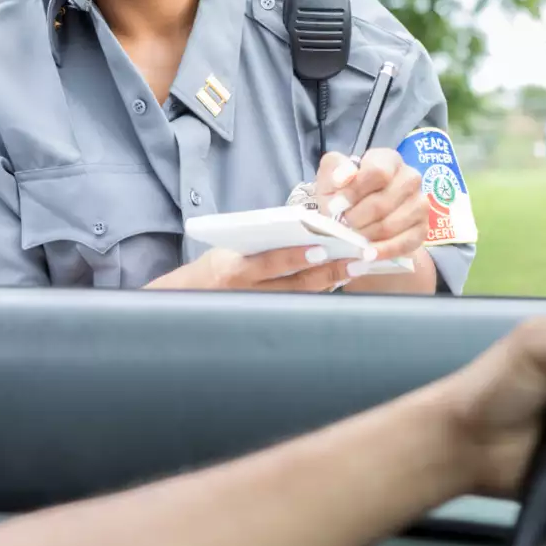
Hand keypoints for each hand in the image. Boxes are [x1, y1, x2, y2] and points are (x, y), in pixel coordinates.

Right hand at [145, 246, 361, 291]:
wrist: (190, 299)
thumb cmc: (217, 266)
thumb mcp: (231, 249)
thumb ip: (262, 242)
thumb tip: (301, 226)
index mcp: (234, 268)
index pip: (268, 262)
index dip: (295, 257)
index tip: (322, 248)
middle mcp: (246, 292)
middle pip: (294, 285)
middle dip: (327, 273)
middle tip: (355, 261)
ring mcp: (258, 309)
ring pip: (301, 298)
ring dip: (330, 283)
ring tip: (353, 269)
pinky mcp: (267, 319)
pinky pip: (299, 305)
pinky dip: (319, 292)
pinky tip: (337, 281)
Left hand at [316, 150, 428, 261]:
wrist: (361, 220)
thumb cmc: (346, 196)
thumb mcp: (332, 178)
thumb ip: (334, 169)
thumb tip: (343, 177)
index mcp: (389, 160)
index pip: (378, 172)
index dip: (354, 191)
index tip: (336, 206)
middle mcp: (410, 178)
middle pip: (383, 202)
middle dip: (357, 219)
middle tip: (343, 226)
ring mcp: (420, 204)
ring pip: (391, 225)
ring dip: (366, 236)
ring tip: (351, 239)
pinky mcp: (422, 229)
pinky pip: (404, 244)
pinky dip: (382, 252)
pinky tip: (366, 255)